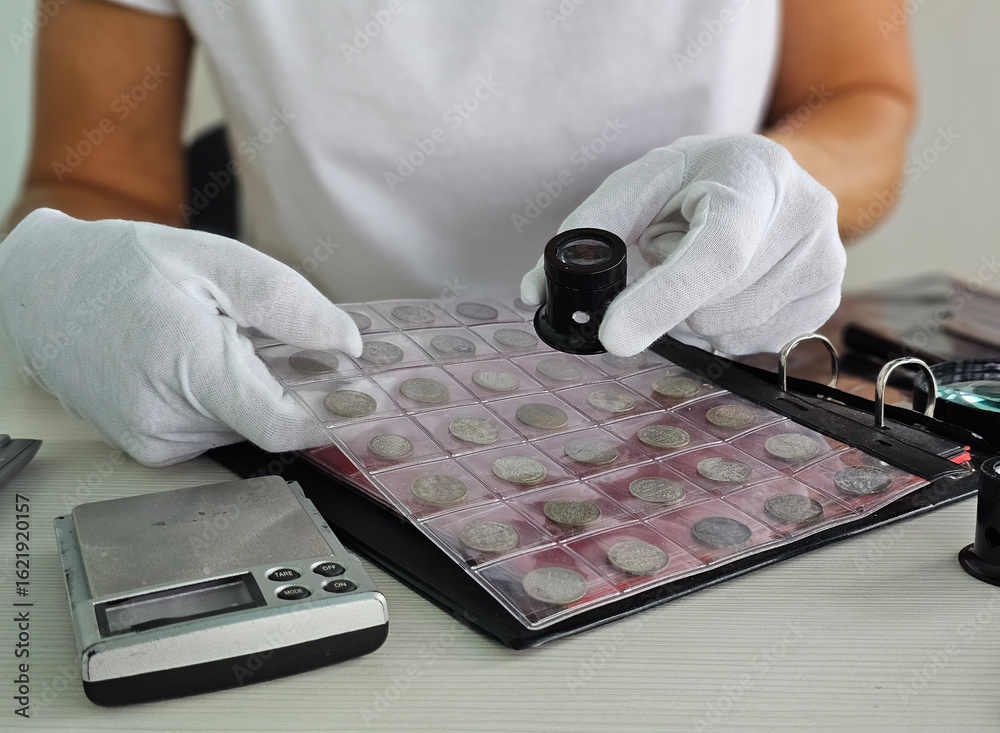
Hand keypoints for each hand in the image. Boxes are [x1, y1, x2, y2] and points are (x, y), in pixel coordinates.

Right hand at [0, 209, 361, 465]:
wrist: (42, 291)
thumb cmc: (126, 268)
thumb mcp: (217, 260)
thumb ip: (290, 304)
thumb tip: (349, 345)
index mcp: (189, 368)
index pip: (284, 425)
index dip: (332, 413)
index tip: (363, 396)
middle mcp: (167, 421)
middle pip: (270, 421)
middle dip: (288, 384)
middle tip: (266, 336)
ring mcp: (153, 441)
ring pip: (245, 426)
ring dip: (252, 389)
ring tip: (218, 340)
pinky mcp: (148, 448)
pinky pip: (215, 429)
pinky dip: (225, 399)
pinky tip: (198, 361)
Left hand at [520, 134, 845, 355]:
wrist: (764, 177)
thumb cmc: (692, 181)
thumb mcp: (637, 185)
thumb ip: (586, 232)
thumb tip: (535, 293)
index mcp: (754, 174)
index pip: (716, 251)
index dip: (661, 298)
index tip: (612, 336)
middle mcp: (806, 213)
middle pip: (716, 304)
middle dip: (669, 302)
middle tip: (668, 257)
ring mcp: (826, 260)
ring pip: (730, 332)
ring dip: (693, 317)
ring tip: (700, 268)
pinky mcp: (825, 298)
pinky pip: (752, 346)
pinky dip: (720, 330)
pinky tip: (723, 289)